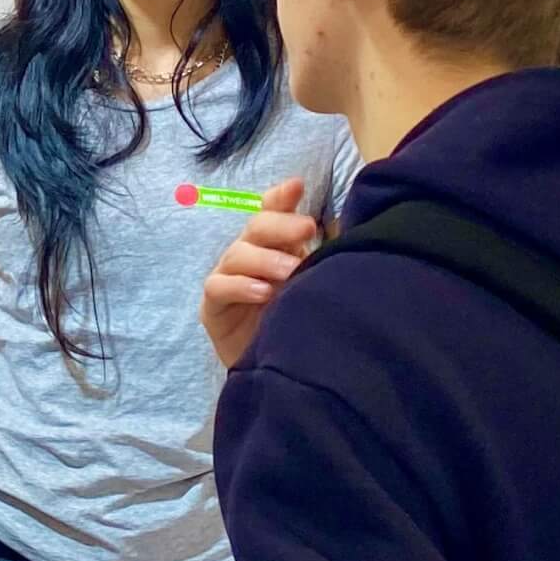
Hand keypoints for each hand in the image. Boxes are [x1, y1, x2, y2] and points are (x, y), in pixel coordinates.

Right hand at [201, 177, 315, 366]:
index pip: (272, 213)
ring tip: (291, 270)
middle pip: (256, 227)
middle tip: (307, 229)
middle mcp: (249, 257)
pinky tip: (263, 292)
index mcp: (274, 248)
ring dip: (265, 259)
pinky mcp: (212, 306)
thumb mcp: (315, 287)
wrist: (278, 374)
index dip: (281, 198)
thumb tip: (347, 230)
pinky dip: (241, 286)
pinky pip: (219, 287)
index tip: (298, 186)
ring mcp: (227, 279)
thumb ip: (323, 260)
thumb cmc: (299, 326)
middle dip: (281, 224)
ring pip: (238, 254)